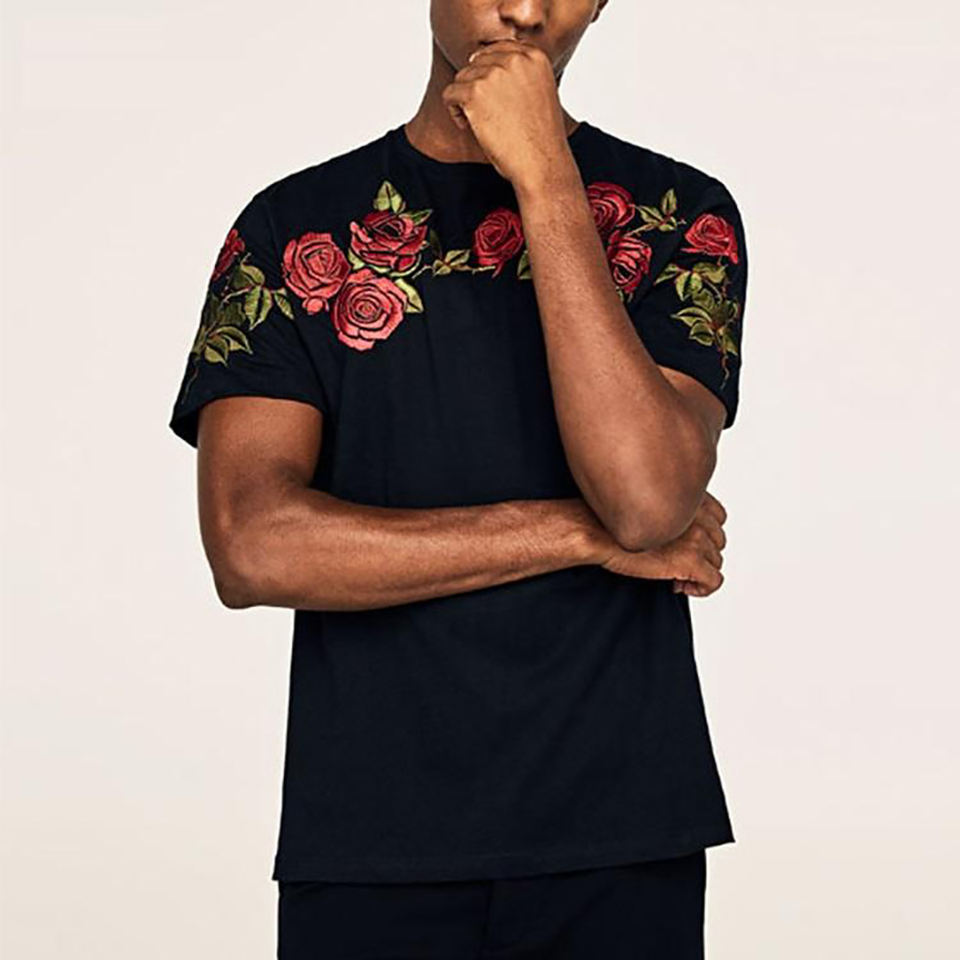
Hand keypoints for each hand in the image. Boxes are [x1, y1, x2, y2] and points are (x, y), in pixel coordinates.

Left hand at [441, 38, 571, 187]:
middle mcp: (515, 59)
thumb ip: (520, 74)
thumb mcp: (540, 93)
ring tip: (478, 122)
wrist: (541, 163)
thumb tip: (481, 61)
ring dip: (464, 100)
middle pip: (477, 62)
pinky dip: (455, 112)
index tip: (494, 98)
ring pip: (461, 77)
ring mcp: (494, 74)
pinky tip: (469, 126)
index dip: (489, 74)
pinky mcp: (475, 92)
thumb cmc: (540, 138)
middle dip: (476, 86)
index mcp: (535, 56)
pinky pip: (450, 94)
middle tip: (485, 114)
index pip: (497, 49)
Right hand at [587, 492, 728, 597]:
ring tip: (672, 575)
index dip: (703, 535)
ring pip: (716, 561)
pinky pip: (714, 582)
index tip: (683, 545)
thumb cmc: (610, 521)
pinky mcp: (690, 560)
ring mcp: (695, 537)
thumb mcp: (647, 505)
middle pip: (718, 541)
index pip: (718, 517)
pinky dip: (701, 588)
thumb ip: (670, 510)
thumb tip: (678, 534)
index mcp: (687, 497)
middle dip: (700, 555)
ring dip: (697, 572)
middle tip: (674, 564)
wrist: (594, 532)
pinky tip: (678, 585)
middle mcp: (697, 514)